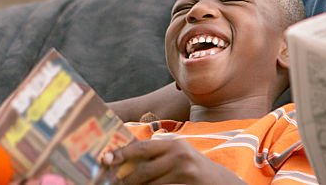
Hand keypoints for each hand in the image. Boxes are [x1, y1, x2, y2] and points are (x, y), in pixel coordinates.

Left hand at [103, 139, 245, 184]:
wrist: (220, 182)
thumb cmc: (192, 167)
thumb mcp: (178, 154)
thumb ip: (157, 154)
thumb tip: (124, 158)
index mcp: (174, 144)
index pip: (142, 148)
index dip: (122, 153)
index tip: (105, 159)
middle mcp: (179, 156)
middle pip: (143, 171)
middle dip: (125, 180)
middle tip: (112, 183)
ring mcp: (185, 173)